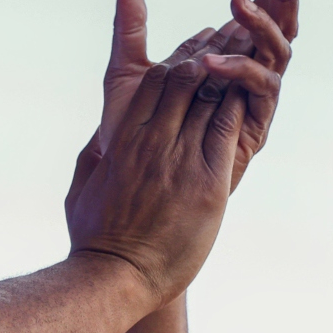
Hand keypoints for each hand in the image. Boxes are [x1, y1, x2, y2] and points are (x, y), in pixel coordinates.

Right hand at [65, 58, 235, 308]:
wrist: (115, 277)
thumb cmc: (94, 240)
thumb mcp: (83, 189)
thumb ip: (93, 159)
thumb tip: (100, 142)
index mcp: (123, 139)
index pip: (154, 82)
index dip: (177, 64)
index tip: (193, 62)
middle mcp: (152, 142)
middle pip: (185, 81)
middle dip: (208, 63)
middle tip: (228, 55)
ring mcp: (181, 161)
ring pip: (209, 99)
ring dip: (229, 80)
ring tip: (245, 65)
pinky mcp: (209, 184)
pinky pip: (226, 131)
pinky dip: (238, 109)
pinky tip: (250, 97)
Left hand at [97, 0, 305, 171]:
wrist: (135, 193)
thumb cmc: (132, 139)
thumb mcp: (127, 75)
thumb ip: (130, 30)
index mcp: (223, 58)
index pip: (256, 15)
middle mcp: (244, 77)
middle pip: (277, 28)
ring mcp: (250, 101)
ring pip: (277, 53)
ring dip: (265, 23)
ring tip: (237, 2)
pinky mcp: (251, 127)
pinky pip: (263, 91)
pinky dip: (244, 70)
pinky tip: (214, 60)